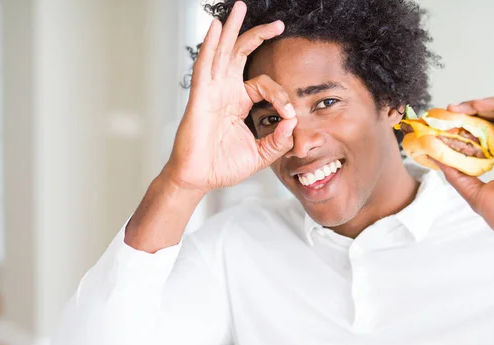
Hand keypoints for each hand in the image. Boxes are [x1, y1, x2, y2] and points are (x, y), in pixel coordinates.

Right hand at [163, 1, 296, 193]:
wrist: (200, 179)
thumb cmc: (223, 166)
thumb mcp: (261, 154)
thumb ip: (278, 139)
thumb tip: (293, 121)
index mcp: (239, 103)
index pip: (264, 84)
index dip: (280, 94)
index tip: (289, 113)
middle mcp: (225, 92)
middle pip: (240, 55)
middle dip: (257, 35)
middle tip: (277, 23)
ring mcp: (212, 92)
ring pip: (222, 52)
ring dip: (232, 29)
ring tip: (240, 8)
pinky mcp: (200, 97)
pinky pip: (205, 66)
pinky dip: (210, 46)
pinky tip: (216, 28)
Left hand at [435, 97, 493, 265]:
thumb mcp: (476, 193)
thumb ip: (458, 175)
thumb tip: (436, 158)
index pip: (492, 133)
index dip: (471, 126)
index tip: (448, 125)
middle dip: (472, 112)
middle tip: (449, 111)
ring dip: (482, 105)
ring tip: (458, 108)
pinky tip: (476, 107)